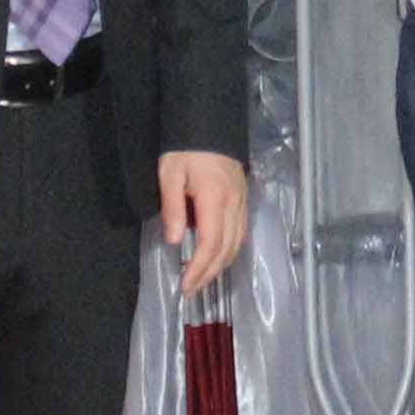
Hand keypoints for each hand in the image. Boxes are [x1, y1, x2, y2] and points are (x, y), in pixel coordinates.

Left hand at [157, 150, 250, 296]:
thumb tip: (174, 241)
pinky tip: (218, 258)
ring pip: (237, 244)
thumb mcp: (170, 173)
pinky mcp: (244, 200)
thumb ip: (173, 207)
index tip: (185, 285)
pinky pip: (241, 233)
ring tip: (201, 280)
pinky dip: (230, 251)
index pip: (210, 243)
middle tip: (190, 291)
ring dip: (220, 266)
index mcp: (215, 199)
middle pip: (226, 249)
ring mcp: (242, 203)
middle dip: (208, 274)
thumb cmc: (186, 148)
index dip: (199, 268)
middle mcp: (234, 205)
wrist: (210, 123)